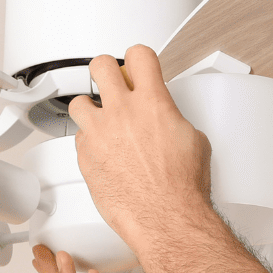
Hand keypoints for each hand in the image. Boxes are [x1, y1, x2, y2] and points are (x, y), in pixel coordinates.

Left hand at [66, 45, 219, 252]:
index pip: (138, 56)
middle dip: (106, 71)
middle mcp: (122, 112)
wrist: (164, 217)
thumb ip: (171, 118)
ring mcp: (100, 133)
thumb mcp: (193, 140)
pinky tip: (102, 152)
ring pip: (79, 102)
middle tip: (111, 82)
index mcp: (153, 102)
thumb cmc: (181, 187)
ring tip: (101, 120)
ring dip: (90, 108)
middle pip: (100, 66)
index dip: (137, 59)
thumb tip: (167, 119)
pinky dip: (89, 142)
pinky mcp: (85, 156)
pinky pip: (79, 139)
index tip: (136, 66)